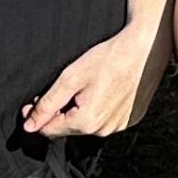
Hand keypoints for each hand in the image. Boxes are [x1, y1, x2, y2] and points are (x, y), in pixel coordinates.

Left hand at [20, 19, 165, 141]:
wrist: (147, 46)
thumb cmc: (110, 57)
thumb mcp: (71, 76)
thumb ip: (48, 103)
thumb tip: (30, 126)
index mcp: (86, 122)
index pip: (49, 130)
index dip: (37, 115)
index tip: (35, 99)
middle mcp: (103, 130)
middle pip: (69, 127)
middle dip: (61, 111)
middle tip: (65, 86)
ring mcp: (119, 126)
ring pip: (88, 124)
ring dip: (81, 110)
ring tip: (89, 85)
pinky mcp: (130, 119)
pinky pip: (107, 119)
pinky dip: (101, 108)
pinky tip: (105, 89)